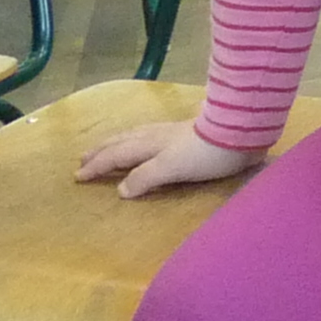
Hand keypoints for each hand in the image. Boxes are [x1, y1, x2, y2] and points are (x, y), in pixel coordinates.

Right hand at [75, 111, 259, 197]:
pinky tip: (151, 136)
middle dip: (102, 150)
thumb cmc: (206, 153)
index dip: (97, 166)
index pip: (117, 156)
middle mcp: (158, 136)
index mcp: (150, 145)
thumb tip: (121, 190)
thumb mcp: (171, 168)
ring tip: (108, 146)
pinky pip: (155, 133)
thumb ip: (146, 177)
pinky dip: (142, 136)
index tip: (77, 176)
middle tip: (83, 157)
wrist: (242, 131)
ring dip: (119, 142)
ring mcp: (175, 131)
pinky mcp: (192, 131)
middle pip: (123, 141)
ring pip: (138, 134)